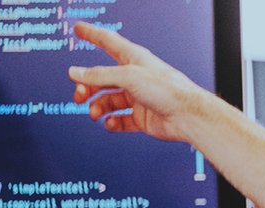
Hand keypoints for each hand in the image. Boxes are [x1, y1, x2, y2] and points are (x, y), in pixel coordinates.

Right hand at [66, 22, 218, 141]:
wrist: (188, 117)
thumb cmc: (168, 90)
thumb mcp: (128, 77)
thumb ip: (99, 75)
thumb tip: (76, 73)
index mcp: (134, 60)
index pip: (108, 42)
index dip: (92, 34)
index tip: (79, 28)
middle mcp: (135, 77)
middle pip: (102, 78)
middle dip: (87, 86)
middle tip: (80, 96)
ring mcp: (138, 98)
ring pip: (109, 101)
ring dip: (98, 106)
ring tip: (95, 112)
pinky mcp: (142, 117)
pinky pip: (120, 120)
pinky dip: (112, 122)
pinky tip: (111, 122)